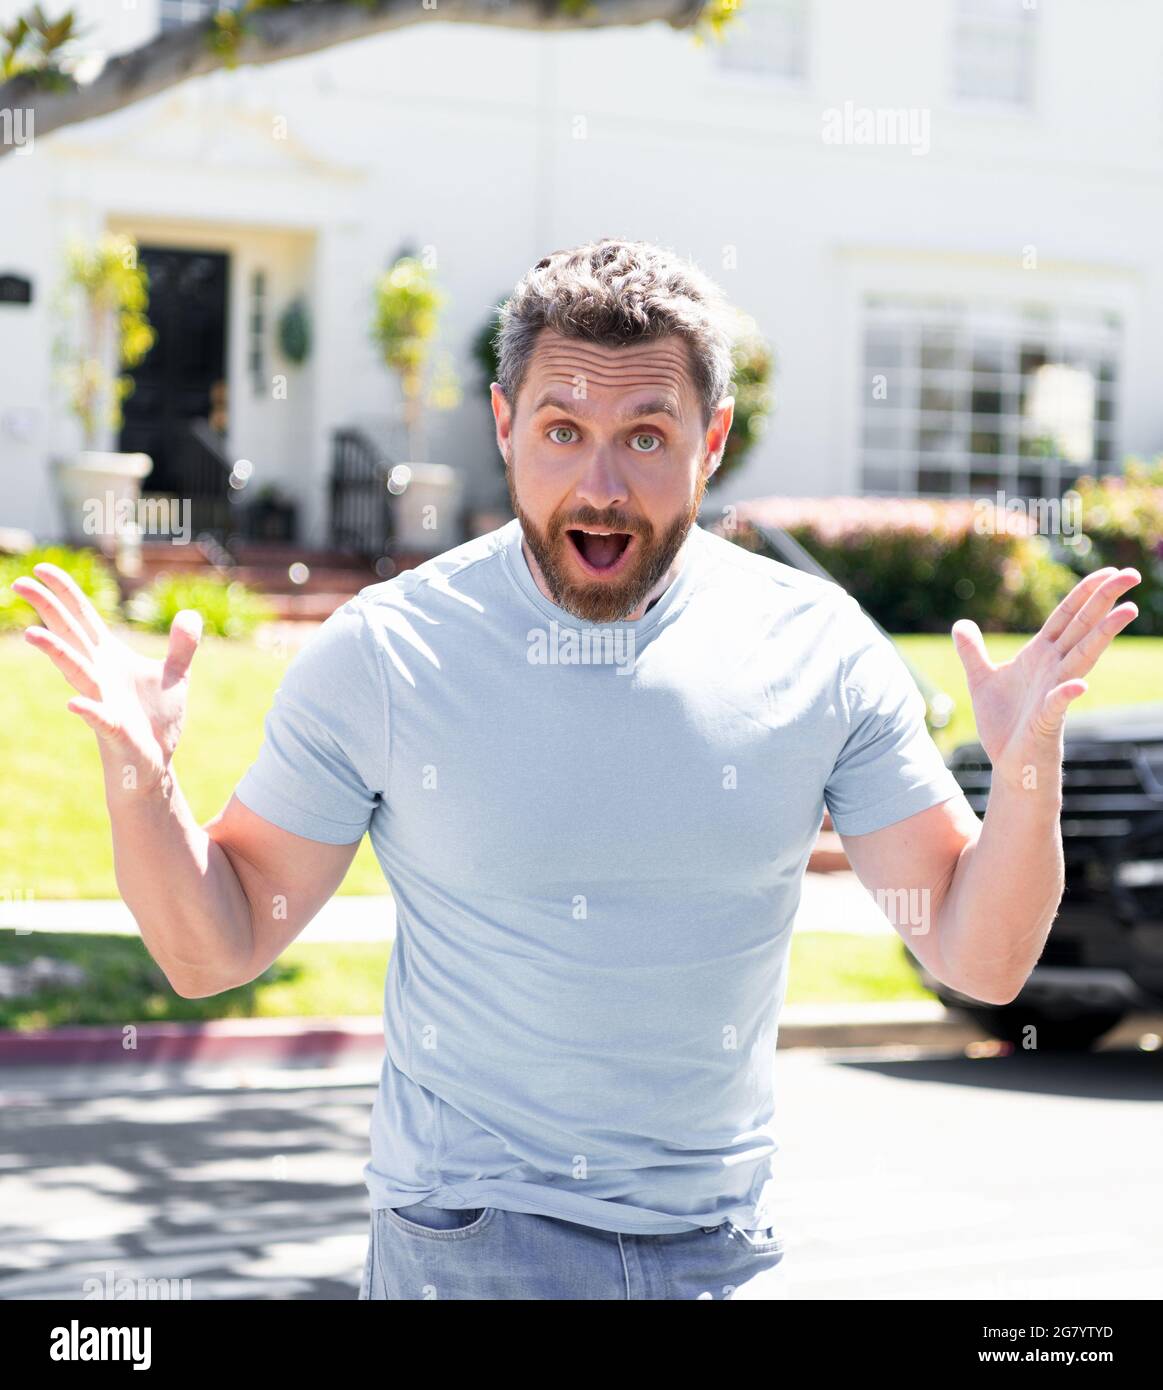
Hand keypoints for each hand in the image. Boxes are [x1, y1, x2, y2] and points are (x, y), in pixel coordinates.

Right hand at [10, 562, 202, 794]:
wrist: (156, 762)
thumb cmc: (156, 719)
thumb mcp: (178, 675)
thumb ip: (182, 645)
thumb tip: (190, 616)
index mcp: (110, 658)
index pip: (83, 618)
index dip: (65, 592)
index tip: (41, 567)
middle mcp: (99, 675)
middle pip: (70, 635)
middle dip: (47, 609)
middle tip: (19, 582)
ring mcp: (103, 701)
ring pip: (77, 673)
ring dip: (57, 654)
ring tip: (33, 634)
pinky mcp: (114, 730)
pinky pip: (99, 718)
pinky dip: (89, 710)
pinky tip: (74, 704)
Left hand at [950, 566, 1139, 784]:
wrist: (1008, 762)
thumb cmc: (1003, 723)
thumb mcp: (981, 679)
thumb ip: (972, 651)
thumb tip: (960, 624)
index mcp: (1040, 654)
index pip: (1066, 616)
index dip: (1084, 592)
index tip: (1108, 571)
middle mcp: (1053, 667)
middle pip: (1082, 626)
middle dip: (1105, 600)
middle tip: (1132, 574)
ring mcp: (1053, 691)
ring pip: (1082, 657)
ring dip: (1102, 634)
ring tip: (1126, 611)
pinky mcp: (1046, 719)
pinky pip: (1058, 704)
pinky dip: (1066, 695)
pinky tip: (1077, 686)